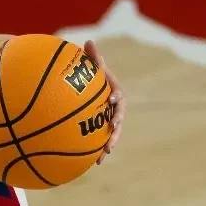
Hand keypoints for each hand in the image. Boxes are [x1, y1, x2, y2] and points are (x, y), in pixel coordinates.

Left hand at [85, 39, 125, 159]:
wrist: (87, 90)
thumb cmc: (90, 77)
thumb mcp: (91, 68)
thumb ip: (92, 58)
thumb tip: (89, 41)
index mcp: (114, 93)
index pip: (118, 96)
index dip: (115, 99)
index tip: (111, 102)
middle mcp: (114, 108)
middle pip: (118, 118)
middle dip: (116, 128)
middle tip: (112, 133)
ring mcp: (108, 120)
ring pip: (112, 133)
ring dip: (109, 143)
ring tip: (104, 155)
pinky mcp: (101, 130)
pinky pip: (101, 141)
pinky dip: (97, 151)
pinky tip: (93, 164)